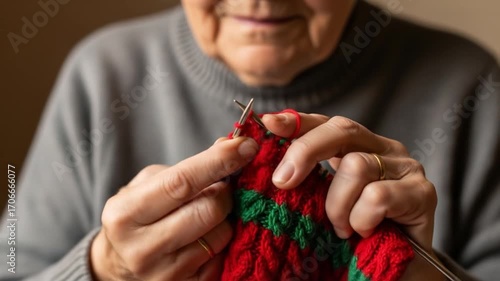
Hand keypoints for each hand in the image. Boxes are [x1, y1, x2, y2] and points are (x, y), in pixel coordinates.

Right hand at [90, 137, 258, 280]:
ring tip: (209, 214)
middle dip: (226, 193)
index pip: (181, 183)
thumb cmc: (139, 215)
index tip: (246, 146)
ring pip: (221, 236)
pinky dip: (222, 242)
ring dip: (226, 219)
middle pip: (208, 210)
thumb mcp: (150, 184)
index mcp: (125, 214)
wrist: (120, 263)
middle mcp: (141, 248)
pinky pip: (222, 259)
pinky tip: (207, 236)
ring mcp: (164, 275)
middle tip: (223, 186)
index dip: (219, 161)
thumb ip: (188, 167)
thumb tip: (229, 146)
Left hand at [262, 113, 443, 279]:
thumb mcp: (324, 202)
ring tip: (341, 229)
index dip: (297, 121)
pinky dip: (361, 219)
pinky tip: (364, 233)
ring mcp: (406, 167)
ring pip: (356, 166)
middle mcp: (384, 149)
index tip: (269, 124)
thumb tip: (274, 168)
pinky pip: (377, 196)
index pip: (326, 122)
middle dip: (305, 151)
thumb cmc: (356, 235)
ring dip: (337, 205)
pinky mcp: (422, 192)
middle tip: (282, 182)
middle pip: (342, 129)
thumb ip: (308, 180)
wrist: (398, 270)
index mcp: (358, 147)